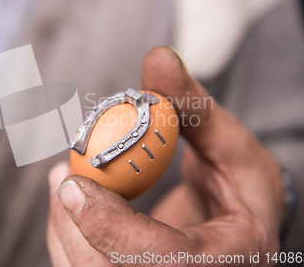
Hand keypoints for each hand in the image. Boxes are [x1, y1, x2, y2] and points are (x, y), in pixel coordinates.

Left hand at [47, 46, 284, 265]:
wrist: (239, 221)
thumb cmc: (240, 181)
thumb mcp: (228, 141)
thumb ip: (192, 104)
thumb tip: (158, 57)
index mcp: (228, 257)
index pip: (167, 262)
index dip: (114, 230)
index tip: (75, 185)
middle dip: (76, 228)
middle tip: (63, 176)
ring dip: (64, 229)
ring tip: (63, 179)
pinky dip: (67, 236)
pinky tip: (68, 198)